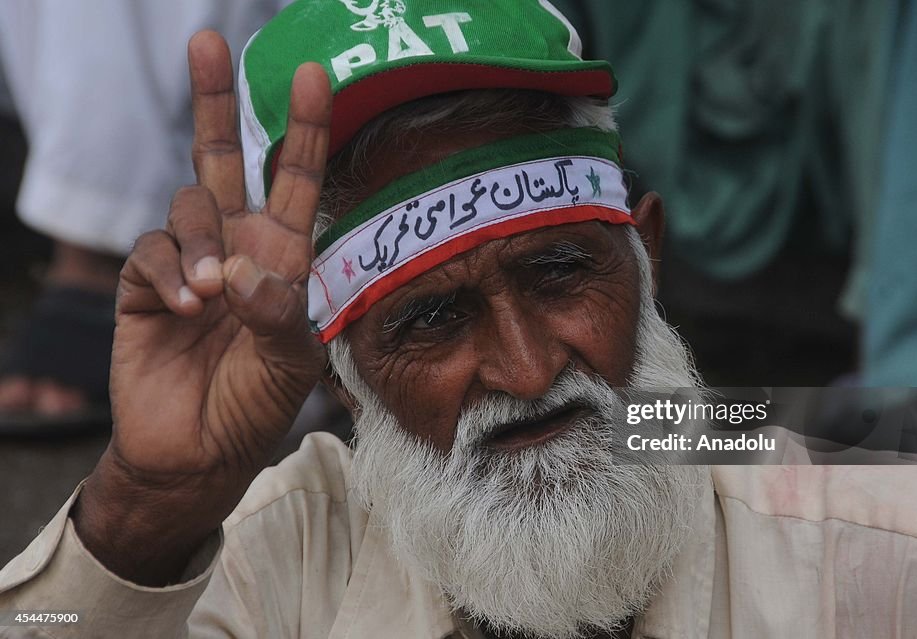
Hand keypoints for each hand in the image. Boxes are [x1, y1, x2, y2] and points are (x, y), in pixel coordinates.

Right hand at [73, 31, 331, 584]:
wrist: (197, 452)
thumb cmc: (255, 406)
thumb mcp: (288, 363)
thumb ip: (277, 313)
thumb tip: (241, 268)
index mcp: (282, 257)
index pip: (295, 181)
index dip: (304, 128)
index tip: (314, 74)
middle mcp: (236, 247)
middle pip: (222, 159)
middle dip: (215, 101)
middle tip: (208, 40)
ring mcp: (189, 262)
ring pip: (187, 205)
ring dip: (200, 242)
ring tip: (208, 297)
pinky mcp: (145, 281)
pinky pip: (152, 249)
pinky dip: (168, 273)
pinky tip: (181, 309)